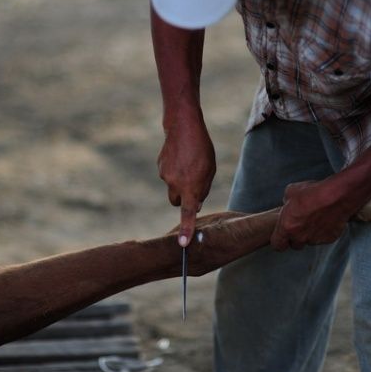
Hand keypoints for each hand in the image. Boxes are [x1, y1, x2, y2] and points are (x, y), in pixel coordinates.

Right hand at [158, 116, 215, 246]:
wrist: (183, 127)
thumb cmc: (201, 149)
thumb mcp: (210, 170)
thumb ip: (203, 189)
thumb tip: (195, 203)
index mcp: (191, 187)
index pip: (188, 214)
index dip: (186, 230)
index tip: (182, 245)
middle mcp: (175, 185)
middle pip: (177, 202)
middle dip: (183, 198)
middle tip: (193, 184)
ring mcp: (165, 176)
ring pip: (173, 188)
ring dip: (180, 182)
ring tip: (189, 163)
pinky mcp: (160, 167)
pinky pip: (168, 175)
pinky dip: (174, 169)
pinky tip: (181, 156)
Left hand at [271, 179, 351, 250]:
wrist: (337, 195)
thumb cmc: (313, 192)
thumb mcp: (291, 191)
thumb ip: (286, 202)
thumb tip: (288, 203)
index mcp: (287, 227)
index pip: (277, 244)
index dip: (279, 241)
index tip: (282, 237)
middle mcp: (300, 236)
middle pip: (295, 245)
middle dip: (296, 237)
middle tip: (300, 225)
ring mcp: (315, 239)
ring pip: (310, 241)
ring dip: (310, 234)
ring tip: (315, 218)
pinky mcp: (329, 238)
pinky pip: (323, 238)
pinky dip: (324, 231)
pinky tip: (326, 219)